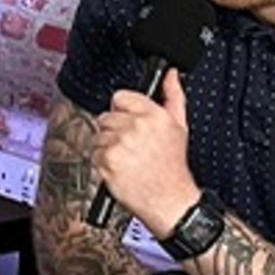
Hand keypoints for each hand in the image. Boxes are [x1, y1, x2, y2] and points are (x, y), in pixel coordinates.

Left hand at [91, 76, 198, 231]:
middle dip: (115, 131)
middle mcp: (136, 126)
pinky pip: (94, 154)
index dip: (123, 111)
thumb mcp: (179, 126)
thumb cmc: (173, 166)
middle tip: (132, 147)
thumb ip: (173, 96)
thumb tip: (170, 74)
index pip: (120, 97)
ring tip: (129, 160)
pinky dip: (103, 163)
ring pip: (99, 136)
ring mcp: (120, 143)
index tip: (129, 123)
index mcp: (153, 114)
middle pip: (106, 117)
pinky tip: (121, 170)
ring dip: (108, 148)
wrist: (170, 200)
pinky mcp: (107, 160)